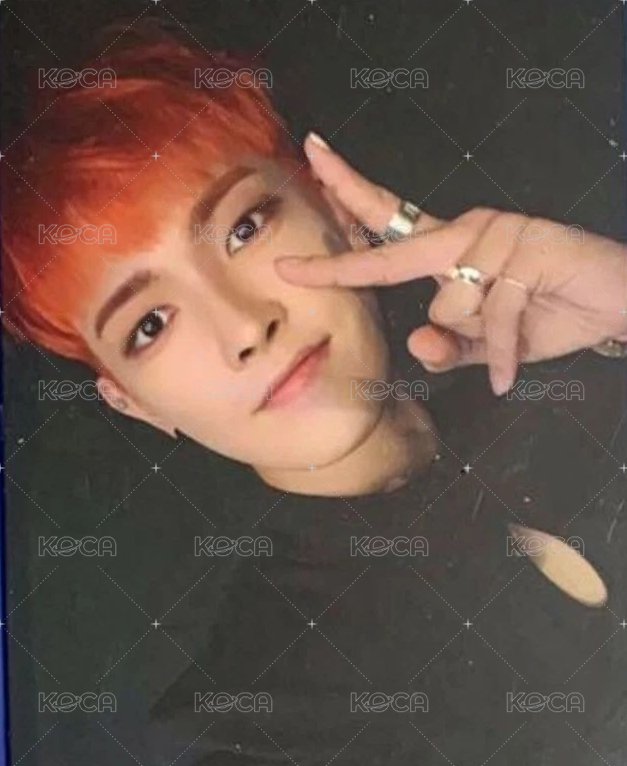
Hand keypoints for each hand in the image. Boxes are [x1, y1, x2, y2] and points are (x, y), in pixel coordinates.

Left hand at [275, 132, 626, 394]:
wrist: (616, 302)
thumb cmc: (548, 316)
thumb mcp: (487, 346)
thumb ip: (448, 349)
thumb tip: (413, 343)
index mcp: (452, 247)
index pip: (391, 220)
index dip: (349, 199)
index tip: (312, 165)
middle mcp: (467, 231)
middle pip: (392, 237)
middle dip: (342, 240)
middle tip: (291, 230)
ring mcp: (497, 235)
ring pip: (447, 304)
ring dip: (477, 335)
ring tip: (514, 332)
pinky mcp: (527, 251)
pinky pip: (492, 320)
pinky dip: (501, 357)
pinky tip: (509, 374)